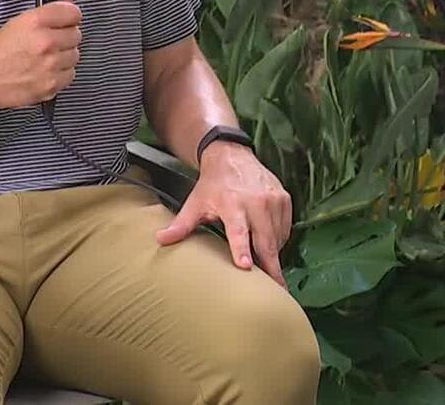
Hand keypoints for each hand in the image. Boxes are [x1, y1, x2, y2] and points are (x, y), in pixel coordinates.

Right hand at [0, 0, 82, 110]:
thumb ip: (50, 7)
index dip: (69, 16)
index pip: (73, 12)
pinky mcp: (51, 84)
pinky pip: (70, 74)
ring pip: (74, 55)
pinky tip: (45, 71)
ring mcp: (49, 65)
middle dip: (64, 37)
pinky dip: (60, 73)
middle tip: (48, 42)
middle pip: (76, 34)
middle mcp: (45, 42)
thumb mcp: (21, 21)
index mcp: (35, 22)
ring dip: (63, 56)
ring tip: (44, 58)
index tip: (64, 21)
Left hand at [155, 143, 292, 285]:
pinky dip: (279, 241)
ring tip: (271, 271)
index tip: (245, 266)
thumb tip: (159, 239)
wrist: (232, 156)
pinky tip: (271, 247)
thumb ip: (181, 224)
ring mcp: (273, 200)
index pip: (238, 231)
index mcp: (232, 204)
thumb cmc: (213, 185)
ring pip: (278, 237)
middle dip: (271, 266)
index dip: (241, 249)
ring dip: (274, 255)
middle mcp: (256, 202)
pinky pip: (285, 228)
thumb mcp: (195, 204)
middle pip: (265, 240)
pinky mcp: (285, 199)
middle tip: (276, 289)